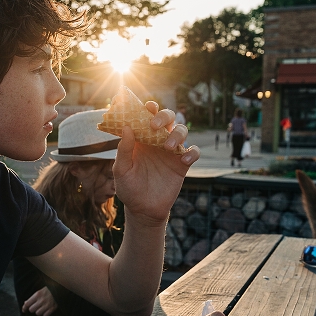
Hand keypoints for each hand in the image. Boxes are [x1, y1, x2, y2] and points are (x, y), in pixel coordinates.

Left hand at [22, 287, 57, 315]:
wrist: (60, 289)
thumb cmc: (48, 290)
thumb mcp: (39, 291)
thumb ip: (32, 297)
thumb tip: (25, 303)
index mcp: (37, 295)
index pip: (27, 304)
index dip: (24, 308)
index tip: (24, 310)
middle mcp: (41, 300)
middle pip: (31, 310)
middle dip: (33, 309)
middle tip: (35, 307)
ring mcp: (47, 305)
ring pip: (38, 313)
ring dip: (39, 311)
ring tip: (42, 308)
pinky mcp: (53, 308)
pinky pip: (45, 315)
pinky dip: (45, 314)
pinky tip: (47, 310)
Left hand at [113, 101, 199, 223]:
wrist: (143, 209)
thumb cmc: (128, 188)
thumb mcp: (121, 170)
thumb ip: (124, 150)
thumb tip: (126, 127)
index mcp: (141, 138)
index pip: (145, 116)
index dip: (146, 108)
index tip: (145, 105)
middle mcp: (157, 140)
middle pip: (167, 118)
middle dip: (163, 116)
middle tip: (154, 125)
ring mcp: (171, 151)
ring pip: (182, 131)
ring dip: (177, 134)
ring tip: (168, 147)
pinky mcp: (182, 164)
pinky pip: (193, 152)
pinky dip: (192, 152)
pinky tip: (184, 160)